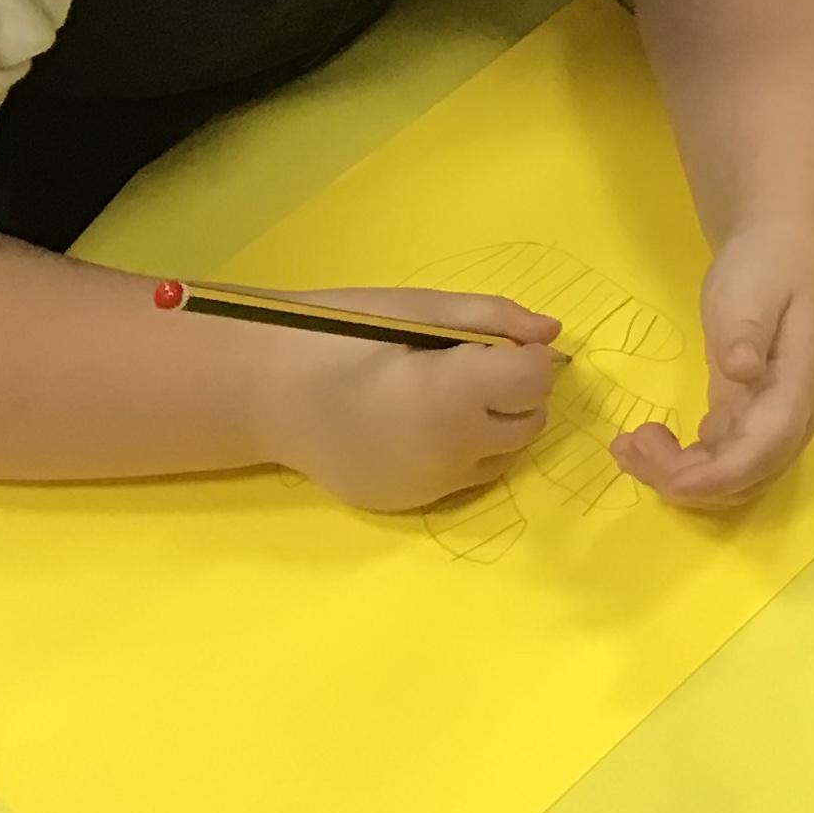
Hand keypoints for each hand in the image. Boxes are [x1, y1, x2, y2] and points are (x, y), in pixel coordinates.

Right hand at [258, 288, 561, 511]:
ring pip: (508, 455)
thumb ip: (492, 318)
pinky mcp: (412, 504)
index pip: (537, 379)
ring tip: (448, 395)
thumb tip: (553, 333)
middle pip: (532, 421)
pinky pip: (470, 478)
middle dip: (517, 390)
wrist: (260, 392)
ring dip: (498, 424)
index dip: (523, 356)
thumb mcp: (417, 308)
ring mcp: (430, 485)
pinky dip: (467, 452)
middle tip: (471, 366)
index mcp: (451, 395)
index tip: (491, 344)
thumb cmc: (335, 334)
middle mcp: (449, 451)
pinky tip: (424, 426)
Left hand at [613, 229, 813, 507]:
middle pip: (746, 478)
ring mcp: (775, 421)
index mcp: (798, 389)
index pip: (763, 452)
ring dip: (681, 476)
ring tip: (630, 444)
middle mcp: (794, 417)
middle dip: (687, 481)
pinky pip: (723, 460)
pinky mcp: (753, 416)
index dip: (716, 478)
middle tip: (629, 446)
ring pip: (734, 479)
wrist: (786, 249)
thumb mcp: (750, 290)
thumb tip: (742, 371)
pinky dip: (686, 463)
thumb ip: (746, 332)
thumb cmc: (766, 267)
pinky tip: (652, 439)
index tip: (666, 480)